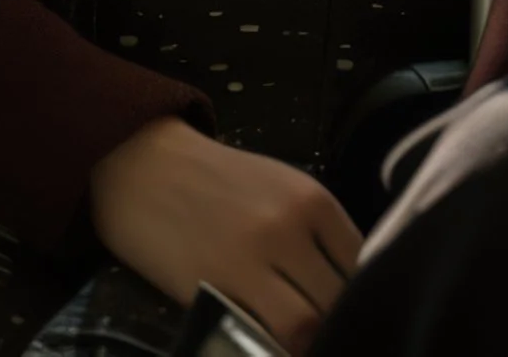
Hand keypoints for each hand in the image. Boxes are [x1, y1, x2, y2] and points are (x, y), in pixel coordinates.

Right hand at [89, 116, 361, 354]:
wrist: (145, 168)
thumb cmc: (217, 179)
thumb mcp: (281, 187)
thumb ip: (315, 231)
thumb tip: (344, 281)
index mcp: (313, 200)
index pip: (360, 261)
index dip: (361, 293)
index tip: (354, 310)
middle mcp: (289, 230)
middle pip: (335, 297)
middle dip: (337, 322)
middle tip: (332, 334)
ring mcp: (249, 264)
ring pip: (303, 326)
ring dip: (306, 342)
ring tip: (300, 343)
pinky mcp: (209, 294)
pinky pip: (256, 335)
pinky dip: (269, 346)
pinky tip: (268, 344)